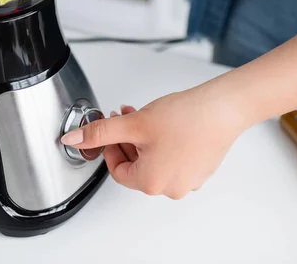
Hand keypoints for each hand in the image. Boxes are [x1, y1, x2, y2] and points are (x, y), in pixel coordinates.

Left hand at [61, 84, 248, 198]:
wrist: (222, 108)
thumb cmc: (185, 118)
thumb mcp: (133, 124)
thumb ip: (100, 132)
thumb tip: (74, 139)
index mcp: (150, 183)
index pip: (117, 171)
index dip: (110, 148)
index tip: (111, 132)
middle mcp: (171, 188)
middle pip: (136, 166)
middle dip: (128, 141)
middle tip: (127, 118)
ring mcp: (188, 181)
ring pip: (155, 161)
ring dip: (145, 140)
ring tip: (147, 117)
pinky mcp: (201, 170)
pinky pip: (174, 160)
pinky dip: (165, 144)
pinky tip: (167, 125)